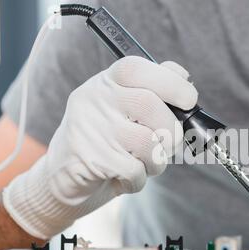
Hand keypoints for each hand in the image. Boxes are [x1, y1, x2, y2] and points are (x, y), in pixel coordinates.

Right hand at [3, 56, 197, 239]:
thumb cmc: (104, 143)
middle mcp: (93, 100)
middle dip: (172, 130)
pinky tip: (124, 178)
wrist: (59, 180)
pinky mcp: (88, 159)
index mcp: (105, 83)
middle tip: (171, 143)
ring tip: (144, 164)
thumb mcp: (123, 111)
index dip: (171, 82)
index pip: (137, 69)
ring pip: (146, 142)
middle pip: (149, 105)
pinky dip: (139, 180)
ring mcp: (88, 129)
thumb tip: (183, 77)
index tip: (189, 99)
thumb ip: (152, 91)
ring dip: (157, 161)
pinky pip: (134, 171)